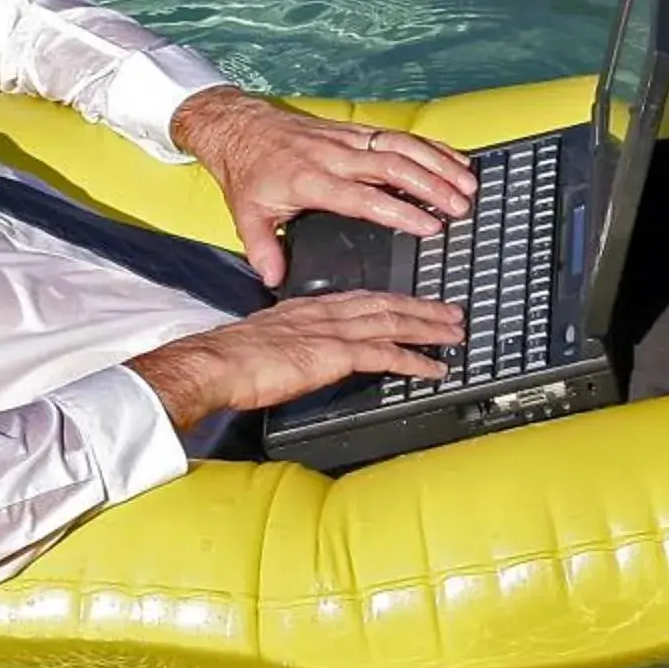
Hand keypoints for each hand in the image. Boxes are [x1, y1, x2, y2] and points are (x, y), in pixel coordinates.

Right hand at [127, 292, 464, 429]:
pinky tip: (433, 368)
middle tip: (452, 314)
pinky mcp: (335, 354)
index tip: (414, 304)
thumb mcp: (267, 340)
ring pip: (393, 323)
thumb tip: (304, 354)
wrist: (214, 363)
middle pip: (386, 305)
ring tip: (454, 335)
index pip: (362, 299)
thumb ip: (293, 342)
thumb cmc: (230, 357)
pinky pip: (385, 355)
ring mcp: (333, 331)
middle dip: (423, 309)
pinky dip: (414, 361)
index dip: (393, 301)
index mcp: (309, 307)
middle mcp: (326, 312)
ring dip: (428, 329)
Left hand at [169, 86, 477, 283]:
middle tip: (460, 206)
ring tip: (468, 183)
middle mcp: (334, 156)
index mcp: (310, 180)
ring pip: (401, 145)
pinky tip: (455, 159)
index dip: (399, 211)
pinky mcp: (356, 131)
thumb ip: (263, 250)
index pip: (363, 197)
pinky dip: (431, 146)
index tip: (429, 226)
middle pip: (391, 166)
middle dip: (431, 184)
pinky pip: (399, 135)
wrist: (241, 127)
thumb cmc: (248, 173)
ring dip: (438, 162)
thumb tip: (274, 280)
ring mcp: (348, 139)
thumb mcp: (246, 215)